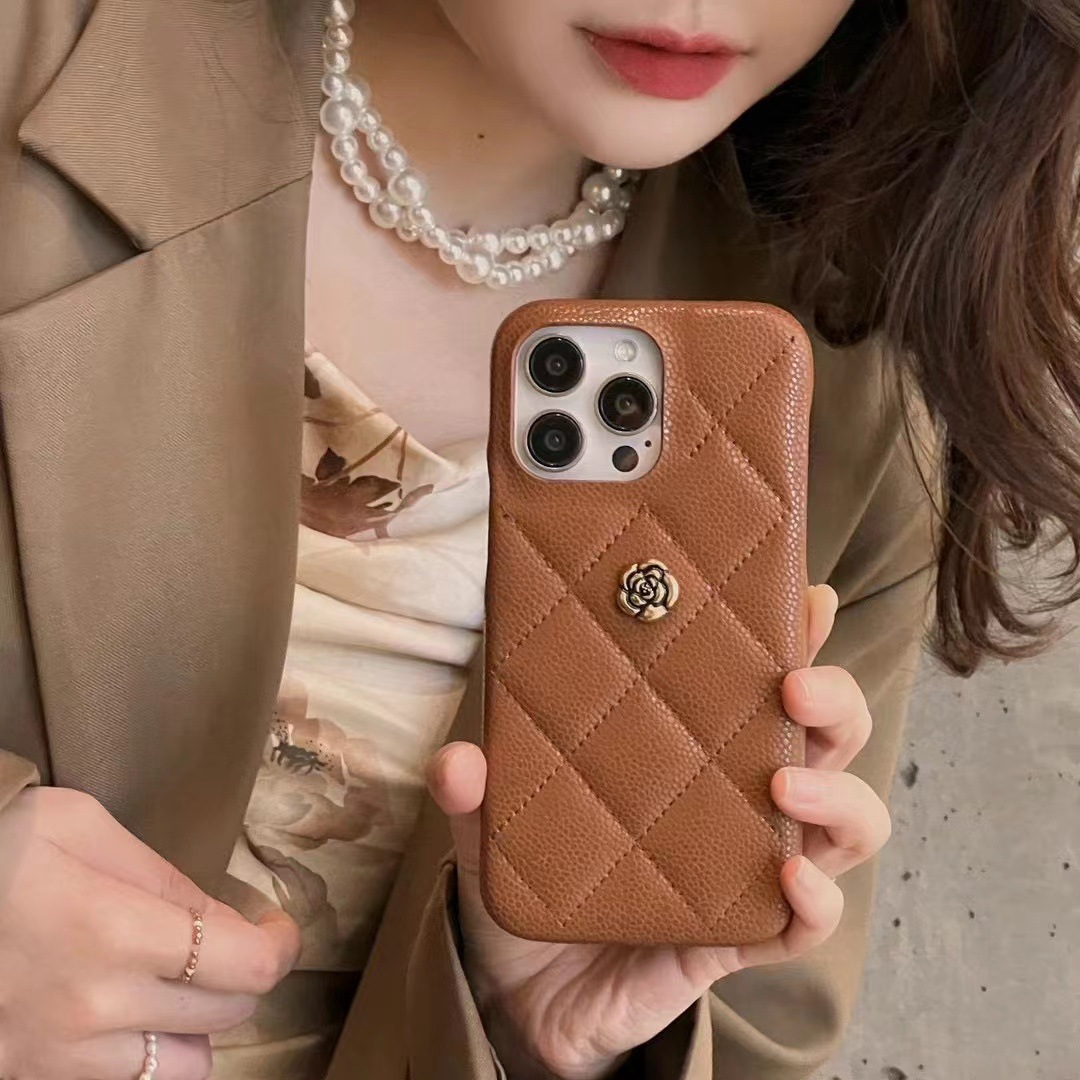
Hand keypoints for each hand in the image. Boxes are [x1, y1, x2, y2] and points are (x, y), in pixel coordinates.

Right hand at [0, 788, 300, 1078]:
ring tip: (178, 984)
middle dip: (241, 974)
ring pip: (185, 1067)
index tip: (276, 927)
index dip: (280, 947)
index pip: (246, 969)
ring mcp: (59, 1058)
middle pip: (226, 1015)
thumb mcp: (83, 828)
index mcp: (114, 933)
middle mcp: (94, 1010)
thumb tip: (222, 916)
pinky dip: (149, 1056)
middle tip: (224, 941)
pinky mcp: (31, 1079)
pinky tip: (133, 1016)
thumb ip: (163, 876)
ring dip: (199, 1026)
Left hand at [428, 584, 890, 1079]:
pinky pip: (806, 922)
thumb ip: (478, 789)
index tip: (807, 599)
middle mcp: (735, 796)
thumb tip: (462, 761)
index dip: (795, 635)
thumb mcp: (496, 821)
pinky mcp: (740, 937)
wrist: (521, 992)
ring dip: (837, 795)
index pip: (758, 679)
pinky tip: (789, 874)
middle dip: (835, 701)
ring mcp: (746, 867)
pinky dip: (816, 900)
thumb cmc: (533, 877)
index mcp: (693, 746)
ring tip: (785, 783)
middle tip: (794, 686)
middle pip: (827, 738)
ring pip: (847, 822)